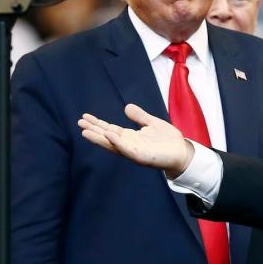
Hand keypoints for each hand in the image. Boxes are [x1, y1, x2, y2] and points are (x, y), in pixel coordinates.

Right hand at [78, 104, 193, 177]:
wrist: (182, 152)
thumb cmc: (168, 140)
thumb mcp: (152, 123)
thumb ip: (140, 116)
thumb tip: (127, 107)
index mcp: (130, 137)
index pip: (110, 129)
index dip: (98, 123)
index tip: (85, 117)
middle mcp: (128, 145)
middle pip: (107, 137)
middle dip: (93, 130)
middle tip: (79, 123)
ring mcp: (133, 151)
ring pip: (112, 145)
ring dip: (99, 138)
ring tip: (85, 131)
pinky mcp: (140, 156)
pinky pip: (126, 149)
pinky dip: (117, 142)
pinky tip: (109, 135)